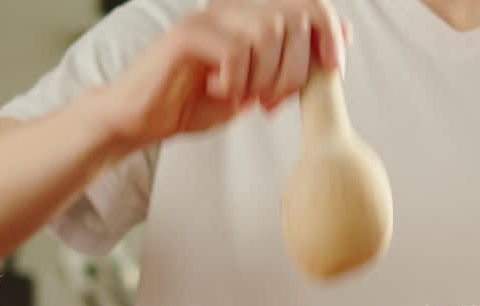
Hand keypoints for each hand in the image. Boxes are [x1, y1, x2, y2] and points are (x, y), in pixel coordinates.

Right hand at [98, 0, 350, 146]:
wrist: (140, 120)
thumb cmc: (194, 103)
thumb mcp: (256, 88)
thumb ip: (292, 65)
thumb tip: (339, 41)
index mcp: (251, 17)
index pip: (310, 5)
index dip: (330, 35)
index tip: (332, 70)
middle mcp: (232, 9)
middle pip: (295, 19)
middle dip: (296, 69)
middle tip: (272, 101)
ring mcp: (208, 18)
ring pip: (268, 33)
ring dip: (266, 77)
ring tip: (246, 98)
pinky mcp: (186, 35)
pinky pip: (235, 51)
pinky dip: (236, 80)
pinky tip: (218, 91)